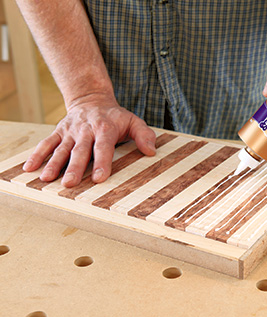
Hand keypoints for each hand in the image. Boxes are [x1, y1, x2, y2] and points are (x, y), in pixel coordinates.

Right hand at [23, 95, 156, 186]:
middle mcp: (86, 130)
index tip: (99, 179)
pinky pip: (46, 143)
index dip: (102, 163)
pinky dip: (37, 155)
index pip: (103, 147)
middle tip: (69, 183)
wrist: (91, 99)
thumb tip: (152, 151)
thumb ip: (144, 134)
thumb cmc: (115, 116)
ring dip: (53, 163)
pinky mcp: (58, 132)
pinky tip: (30, 169)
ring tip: (47, 179)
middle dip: (74, 167)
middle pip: (80, 151)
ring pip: (61, 148)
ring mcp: (70, 131)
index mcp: (105, 128)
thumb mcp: (133, 120)